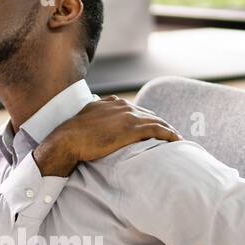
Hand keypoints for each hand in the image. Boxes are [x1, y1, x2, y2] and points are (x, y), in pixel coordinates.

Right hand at [33, 96, 179, 176]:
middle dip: (160, 124)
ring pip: (156, 121)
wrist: (68, 140)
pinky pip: (157, 130)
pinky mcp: (131, 129)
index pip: (136, 110)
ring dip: (168, 129)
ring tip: (177, 139)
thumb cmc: (73, 134)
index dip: (147, 119)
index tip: (155, 127)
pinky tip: (176, 140)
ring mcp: (128, 117)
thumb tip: (95, 122)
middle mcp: (123, 106)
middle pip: (149, 115)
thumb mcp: (86, 119)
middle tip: (170, 135)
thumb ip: (95, 116)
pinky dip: (169, 134)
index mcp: (113, 103)